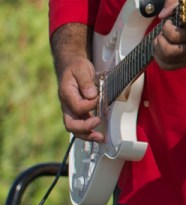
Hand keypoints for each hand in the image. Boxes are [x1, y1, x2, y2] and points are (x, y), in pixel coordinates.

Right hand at [51, 24, 102, 141]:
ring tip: (100, 138)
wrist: (71, 66)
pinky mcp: (78, 112)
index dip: (90, 105)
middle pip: (71, 124)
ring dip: (87, 135)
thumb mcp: (81, 69)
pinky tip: (99, 135)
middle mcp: (67, 105)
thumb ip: (86, 82)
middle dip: (85, 128)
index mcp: (66, 94)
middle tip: (98, 125)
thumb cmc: (75, 67)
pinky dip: (89, 132)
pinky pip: (81, 125)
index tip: (99, 98)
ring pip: (75, 128)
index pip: (77, 106)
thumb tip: (91, 95)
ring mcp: (71, 110)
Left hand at [153, 0, 185, 70]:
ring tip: (162, 40)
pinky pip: (168, 66)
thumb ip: (175, 4)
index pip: (174, 35)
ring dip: (158, 49)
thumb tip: (161, 15)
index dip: (167, 27)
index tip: (170, 21)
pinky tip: (161, 50)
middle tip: (164, 32)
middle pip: (168, 51)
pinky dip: (160, 58)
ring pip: (166, 60)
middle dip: (161, 40)